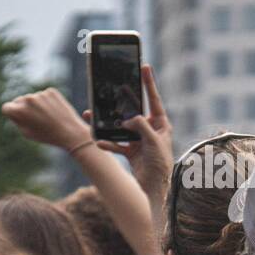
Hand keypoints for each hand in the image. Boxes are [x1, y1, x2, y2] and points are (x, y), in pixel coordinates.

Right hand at [1, 87, 90, 150]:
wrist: (70, 132)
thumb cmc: (46, 136)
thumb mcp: (26, 132)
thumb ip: (16, 119)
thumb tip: (13, 109)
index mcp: (19, 110)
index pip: (6, 107)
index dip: (12, 115)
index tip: (19, 120)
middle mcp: (28, 99)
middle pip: (19, 101)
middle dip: (23, 108)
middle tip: (35, 120)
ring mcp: (40, 94)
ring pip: (32, 98)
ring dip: (36, 105)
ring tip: (46, 117)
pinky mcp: (51, 91)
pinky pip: (43, 96)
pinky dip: (46, 102)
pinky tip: (53, 111)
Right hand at [89, 65, 172, 199]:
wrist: (155, 187)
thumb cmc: (160, 163)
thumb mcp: (153, 142)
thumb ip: (141, 127)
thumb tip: (127, 119)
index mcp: (161, 124)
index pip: (154, 99)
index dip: (149, 83)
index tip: (145, 67)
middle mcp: (150, 130)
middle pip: (134, 111)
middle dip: (122, 101)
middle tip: (115, 87)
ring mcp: (139, 140)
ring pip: (120, 127)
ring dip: (108, 124)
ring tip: (93, 116)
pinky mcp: (130, 151)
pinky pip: (116, 144)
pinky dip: (107, 143)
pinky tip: (98, 141)